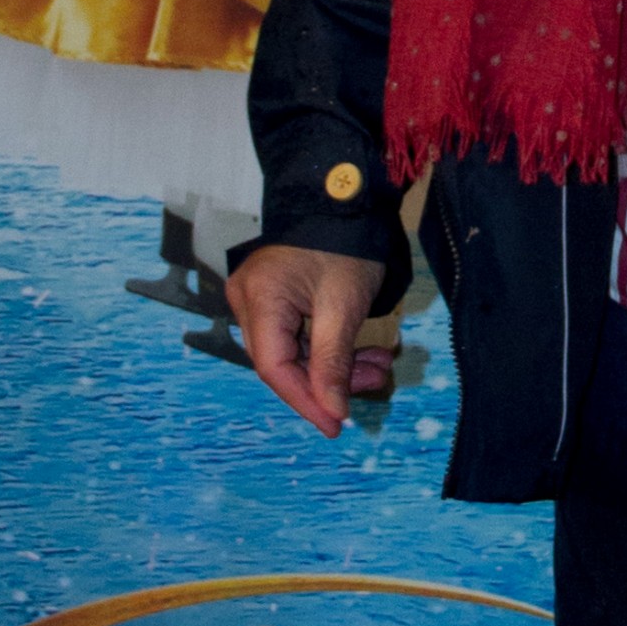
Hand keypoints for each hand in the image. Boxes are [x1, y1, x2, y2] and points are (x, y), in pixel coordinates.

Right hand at [227, 241, 394, 438]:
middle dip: (329, 381)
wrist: (345, 200)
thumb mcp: (344, 307)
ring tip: (379, 366)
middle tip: (375, 382)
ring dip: (336, 365)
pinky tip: (365, 353)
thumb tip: (332, 413)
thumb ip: (333, 362)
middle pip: (282, 362)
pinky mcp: (275, 298)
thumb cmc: (344, 245)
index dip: (305, 401)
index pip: (274, 368)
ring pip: (293, 351)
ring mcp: (258, 299)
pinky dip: (331, 348)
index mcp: (259, 299)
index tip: (336, 426)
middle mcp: (247, 300)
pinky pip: (298, 335)